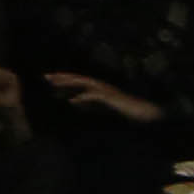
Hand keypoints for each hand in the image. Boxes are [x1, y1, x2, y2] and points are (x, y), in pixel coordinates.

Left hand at [45, 71, 159, 122]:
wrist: (148, 116)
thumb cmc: (128, 113)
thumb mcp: (104, 108)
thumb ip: (89, 104)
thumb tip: (73, 102)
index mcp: (100, 89)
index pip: (78, 81)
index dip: (63, 79)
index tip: (48, 80)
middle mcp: (103, 87)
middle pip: (79, 79)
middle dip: (62, 78)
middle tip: (45, 77)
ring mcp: (108, 92)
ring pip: (85, 84)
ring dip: (70, 83)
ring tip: (55, 84)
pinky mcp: (113, 99)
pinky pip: (95, 97)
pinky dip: (84, 98)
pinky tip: (73, 101)